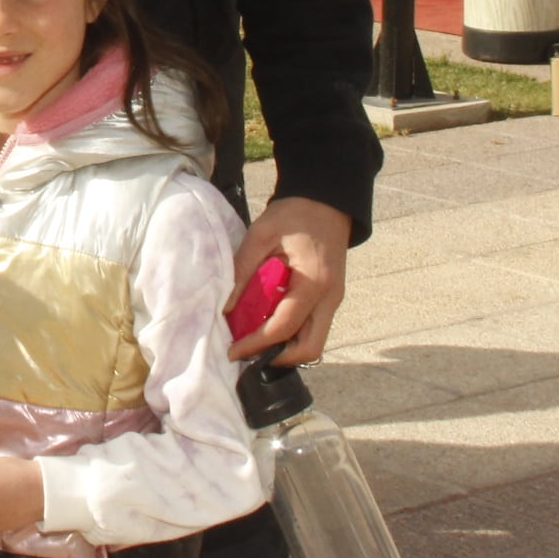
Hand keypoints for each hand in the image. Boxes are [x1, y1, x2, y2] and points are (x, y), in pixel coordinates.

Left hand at [229, 196, 351, 364]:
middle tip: (246, 351)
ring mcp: (334, 300)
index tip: (232, 351)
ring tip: (253, 339)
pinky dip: (291, 334)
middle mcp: (330, 298)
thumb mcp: (261, 235)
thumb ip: (242, 272)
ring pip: (314, 342)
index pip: (284, 328)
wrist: (326, 199)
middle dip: (277, 357)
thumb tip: (224, 308)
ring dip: (285, 348)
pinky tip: (267, 323)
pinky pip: (312, 327)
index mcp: (314, 283)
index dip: (256, 344)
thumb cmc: (294, 214)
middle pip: (310, 348)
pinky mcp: (330, 297)